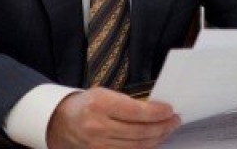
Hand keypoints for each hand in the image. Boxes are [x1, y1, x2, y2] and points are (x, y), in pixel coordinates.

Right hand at [47, 87, 180, 148]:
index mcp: (100, 104)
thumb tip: (155, 108)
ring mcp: (99, 145)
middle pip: (139, 132)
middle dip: (162, 126)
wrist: (62, 122)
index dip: (156, 112)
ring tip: (168, 129)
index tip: (170, 109)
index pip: (136, 111)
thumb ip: (127, 102)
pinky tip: (154, 140)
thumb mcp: (104, 93)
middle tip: (175, 120)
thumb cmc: (87, 104)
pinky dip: (144, 148)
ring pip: (137, 146)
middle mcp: (99, 126)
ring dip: (157, 138)